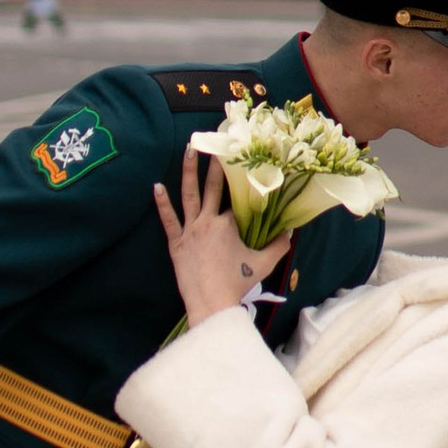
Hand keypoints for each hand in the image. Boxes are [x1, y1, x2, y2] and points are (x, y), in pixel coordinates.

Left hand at [153, 150, 264, 328]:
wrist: (211, 303)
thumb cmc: (237, 284)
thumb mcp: (264, 264)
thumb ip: (279, 246)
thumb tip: (291, 232)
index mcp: (229, 225)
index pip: (236, 201)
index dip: (242, 186)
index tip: (245, 167)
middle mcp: (208, 222)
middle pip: (213, 188)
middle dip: (216, 165)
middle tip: (217, 143)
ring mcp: (190, 231)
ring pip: (188, 195)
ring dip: (189, 171)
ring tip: (189, 149)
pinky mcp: (176, 243)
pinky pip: (168, 220)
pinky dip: (161, 203)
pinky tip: (156, 186)